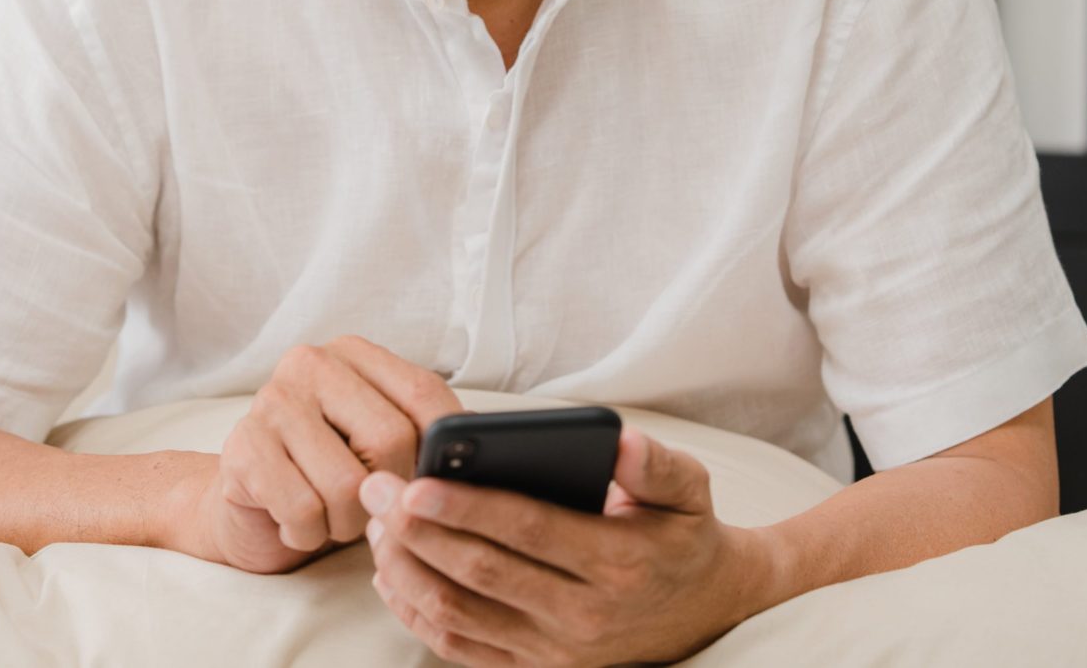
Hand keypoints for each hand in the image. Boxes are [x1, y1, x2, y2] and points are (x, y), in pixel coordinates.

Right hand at [168, 335, 463, 573]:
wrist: (249, 508)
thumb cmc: (328, 475)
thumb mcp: (379, 444)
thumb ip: (422, 434)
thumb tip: (477, 443)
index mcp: (354, 355)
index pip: (422, 392)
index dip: (444, 445)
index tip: (446, 482)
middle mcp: (310, 364)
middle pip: (390, 439)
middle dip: (389, 495)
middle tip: (371, 509)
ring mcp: (271, 401)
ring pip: (347, 484)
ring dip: (347, 524)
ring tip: (331, 518)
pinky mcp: (243, 448)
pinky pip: (303, 510)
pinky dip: (308, 535)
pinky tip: (297, 525)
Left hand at [358, 424, 775, 665]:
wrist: (712, 612)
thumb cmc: (685, 537)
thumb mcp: (688, 489)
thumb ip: (654, 463)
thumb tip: (620, 441)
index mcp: (616, 561)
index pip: (526, 531)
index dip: (465, 508)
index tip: (414, 484)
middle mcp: (583, 616)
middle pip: (480, 573)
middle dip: (416, 531)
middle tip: (374, 490)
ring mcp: (557, 652)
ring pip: (460, 614)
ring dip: (407, 570)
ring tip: (375, 526)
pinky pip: (462, 649)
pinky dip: (417, 615)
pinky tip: (391, 576)